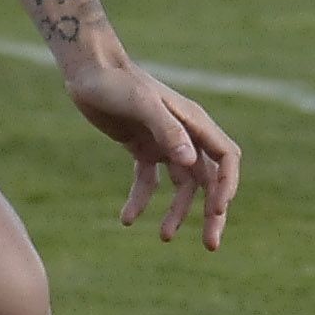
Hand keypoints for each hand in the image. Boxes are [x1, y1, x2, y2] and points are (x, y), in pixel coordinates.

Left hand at [73, 59, 242, 247]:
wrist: (87, 69)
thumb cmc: (116, 83)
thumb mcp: (141, 104)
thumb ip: (168, 131)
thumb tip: (190, 163)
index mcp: (194, 122)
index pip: (226, 158)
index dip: (227, 186)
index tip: (217, 211)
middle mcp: (185, 135)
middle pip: (209, 179)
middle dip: (212, 212)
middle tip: (210, 244)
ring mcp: (165, 142)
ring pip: (182, 185)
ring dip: (177, 212)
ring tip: (164, 237)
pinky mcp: (142, 147)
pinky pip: (149, 181)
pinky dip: (141, 200)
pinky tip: (127, 219)